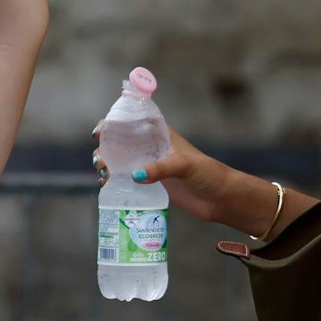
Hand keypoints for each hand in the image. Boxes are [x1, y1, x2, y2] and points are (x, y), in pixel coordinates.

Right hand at [92, 123, 233, 226]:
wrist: (221, 199)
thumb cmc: (208, 174)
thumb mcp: (184, 166)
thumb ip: (161, 168)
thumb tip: (135, 175)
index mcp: (161, 134)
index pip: (133, 121)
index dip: (114, 122)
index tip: (99, 131)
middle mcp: (153, 148)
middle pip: (122, 142)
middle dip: (107, 147)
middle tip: (101, 160)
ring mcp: (152, 166)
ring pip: (122, 161)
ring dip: (108, 164)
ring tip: (103, 174)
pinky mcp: (153, 184)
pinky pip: (128, 179)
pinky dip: (115, 180)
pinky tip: (107, 186)